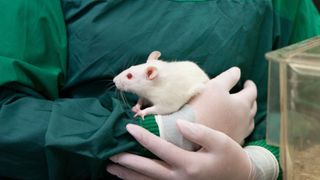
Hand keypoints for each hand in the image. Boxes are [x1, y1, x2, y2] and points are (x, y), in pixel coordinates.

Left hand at [107, 121, 252, 179]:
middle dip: (128, 162)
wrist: (240, 178)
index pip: (161, 149)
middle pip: (148, 169)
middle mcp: (180, 178)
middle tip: (110, 155)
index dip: (143, 137)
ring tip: (111, 168)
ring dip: (128, 175)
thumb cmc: (230, 157)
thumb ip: (200, 133)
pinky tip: (129, 177)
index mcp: (190, 164)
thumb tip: (178, 124)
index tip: (128, 127)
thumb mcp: (221, 142)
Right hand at [189, 67, 256, 142]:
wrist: (190, 136)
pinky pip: (241, 134)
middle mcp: (244, 120)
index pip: (251, 92)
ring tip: (244, 111)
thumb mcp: (215, 86)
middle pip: (252, 107)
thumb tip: (237, 71)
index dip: (250, 85)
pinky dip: (240, 127)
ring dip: (248, 114)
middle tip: (246, 94)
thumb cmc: (203, 107)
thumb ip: (228, 77)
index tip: (247, 82)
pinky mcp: (229, 143)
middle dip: (250, 99)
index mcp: (242, 105)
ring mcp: (238, 134)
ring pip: (249, 123)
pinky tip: (235, 127)